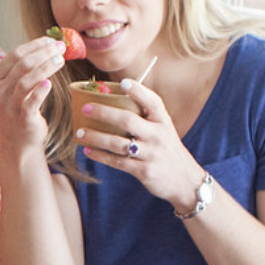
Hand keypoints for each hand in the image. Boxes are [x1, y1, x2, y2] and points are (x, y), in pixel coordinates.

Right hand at [0, 37, 70, 156]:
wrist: (18, 141)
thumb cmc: (21, 108)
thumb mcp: (16, 87)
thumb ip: (25, 69)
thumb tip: (50, 45)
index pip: (15, 54)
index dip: (35, 45)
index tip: (52, 40)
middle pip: (22, 64)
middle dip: (43, 53)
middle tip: (61, 48)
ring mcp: (8, 105)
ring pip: (25, 80)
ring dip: (45, 67)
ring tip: (61, 60)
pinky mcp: (21, 117)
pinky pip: (30, 101)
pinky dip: (40, 91)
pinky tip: (50, 83)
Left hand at [75, 77, 206, 206]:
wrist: (185, 181)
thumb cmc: (167, 150)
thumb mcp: (164, 131)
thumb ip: (146, 118)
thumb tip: (114, 102)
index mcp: (163, 121)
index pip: (153, 102)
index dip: (139, 91)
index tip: (123, 83)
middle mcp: (158, 135)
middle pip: (127, 120)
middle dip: (104, 113)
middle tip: (85, 108)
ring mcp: (150, 154)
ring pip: (117, 143)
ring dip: (95, 137)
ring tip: (79, 132)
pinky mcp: (144, 171)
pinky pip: (117, 161)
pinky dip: (100, 155)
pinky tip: (87, 150)